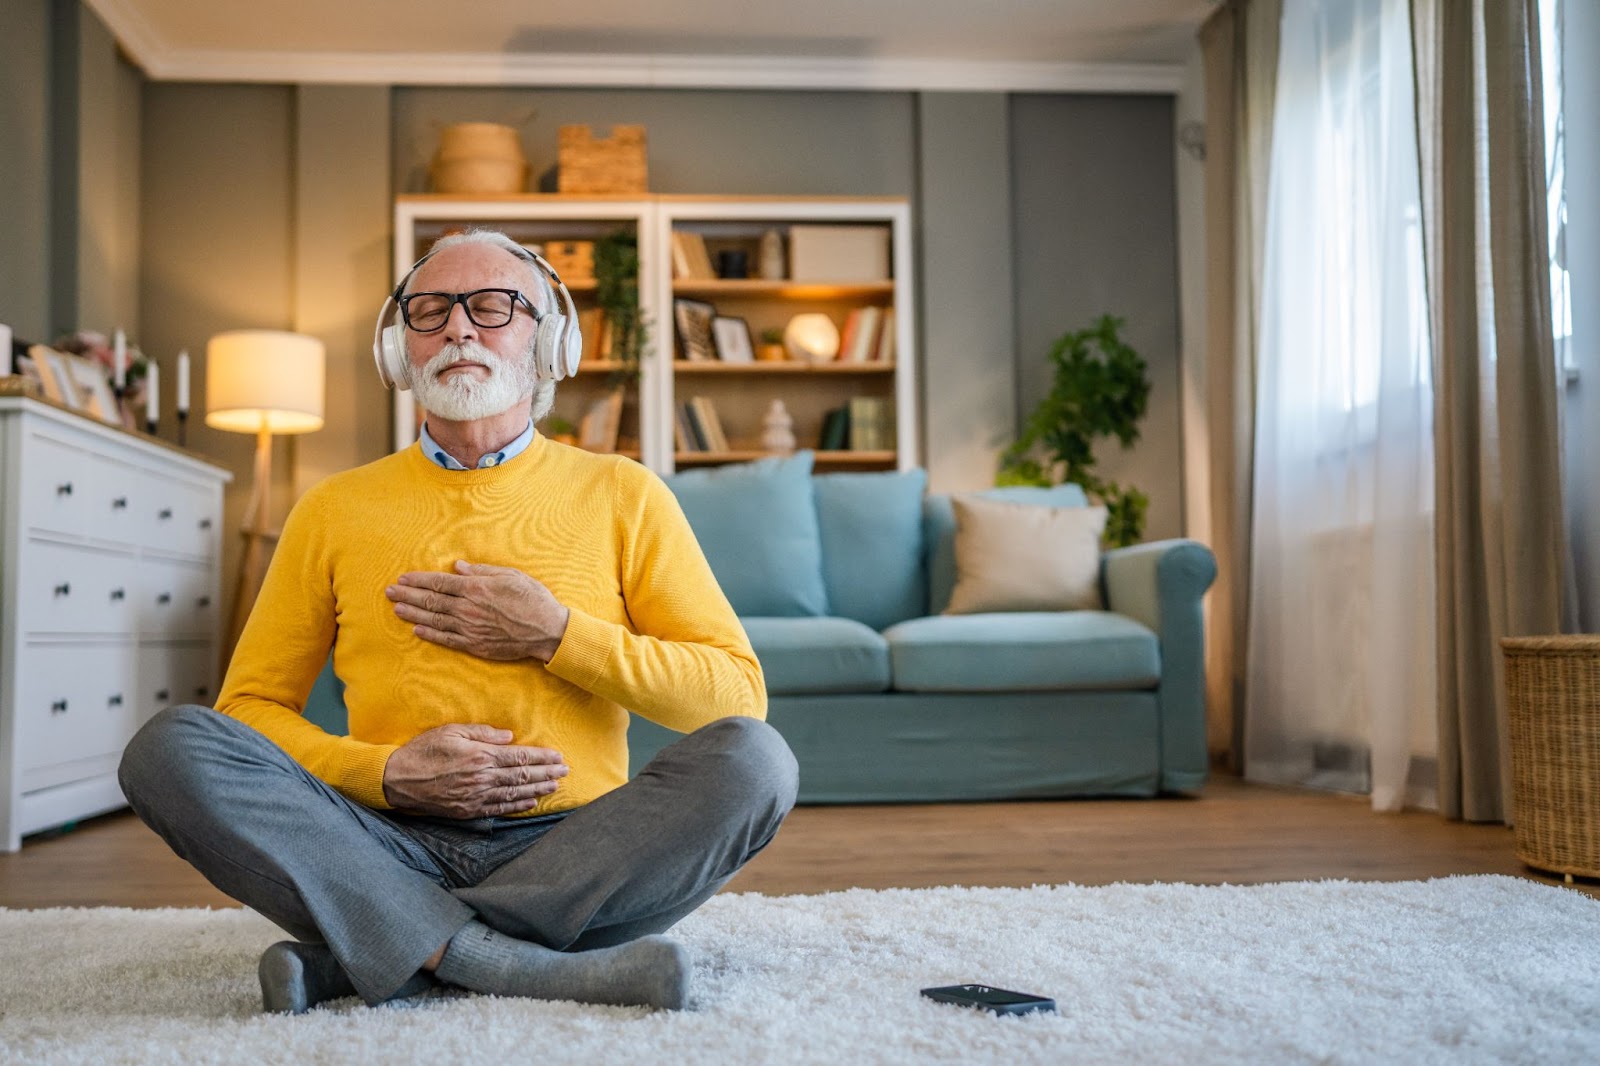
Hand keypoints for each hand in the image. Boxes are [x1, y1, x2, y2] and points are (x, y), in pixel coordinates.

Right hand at [382, 723, 567, 817]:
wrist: (397, 779)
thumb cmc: (423, 750)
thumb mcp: (452, 731)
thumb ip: (483, 733)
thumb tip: (509, 737)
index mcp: (480, 756)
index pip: (520, 758)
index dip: (542, 758)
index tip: (558, 757)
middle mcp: (482, 778)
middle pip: (522, 777)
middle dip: (547, 774)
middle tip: (565, 772)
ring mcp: (476, 797)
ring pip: (514, 794)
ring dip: (538, 790)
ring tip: (555, 787)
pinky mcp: (467, 810)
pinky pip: (498, 809)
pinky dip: (517, 807)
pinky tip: (531, 803)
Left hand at [386, 561, 569, 661]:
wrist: (547, 630)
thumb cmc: (533, 599)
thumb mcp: (511, 575)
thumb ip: (481, 571)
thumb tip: (457, 567)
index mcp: (476, 588)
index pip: (439, 583)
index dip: (418, 580)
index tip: (402, 579)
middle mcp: (468, 608)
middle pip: (431, 600)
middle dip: (408, 595)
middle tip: (389, 592)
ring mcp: (470, 628)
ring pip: (434, 619)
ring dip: (413, 614)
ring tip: (396, 609)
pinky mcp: (475, 644)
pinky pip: (446, 639)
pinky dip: (430, 634)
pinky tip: (417, 630)